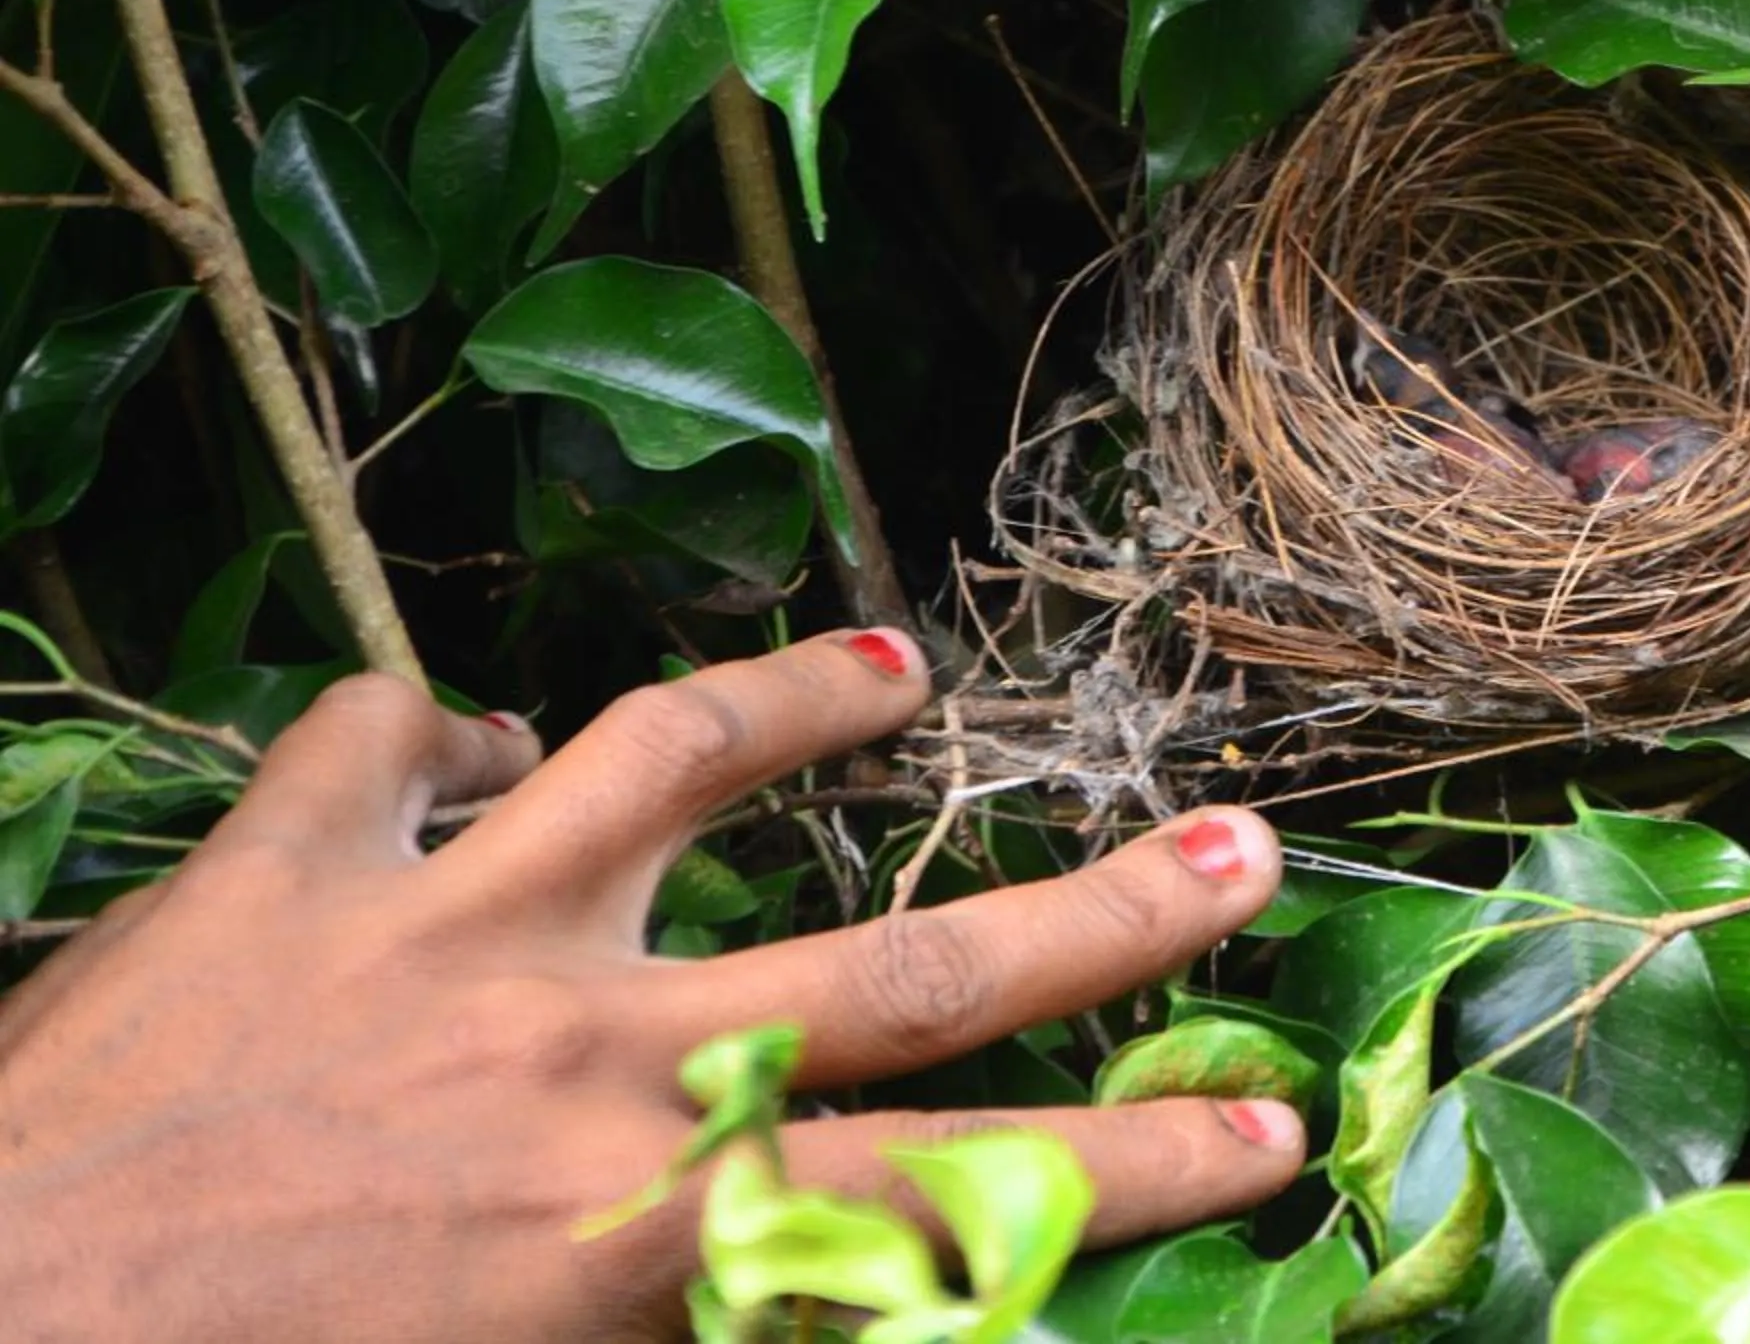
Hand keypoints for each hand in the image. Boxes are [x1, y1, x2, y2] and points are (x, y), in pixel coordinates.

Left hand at [0, 630, 1303, 1342]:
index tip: (1276, 1125)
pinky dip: (435, 730)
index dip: (1139, 1161)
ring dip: (799, 703)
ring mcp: (430, 929)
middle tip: (1243, 849)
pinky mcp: (273, 866)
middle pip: (902, 969)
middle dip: (1101, 919)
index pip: (955, 1200)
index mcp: (627, 1225)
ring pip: (661, 751)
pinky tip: (467, 737)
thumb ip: (667, 1317)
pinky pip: (380, 738)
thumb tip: (811, 1280)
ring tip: (895, 671)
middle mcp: (575, 1050)